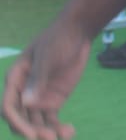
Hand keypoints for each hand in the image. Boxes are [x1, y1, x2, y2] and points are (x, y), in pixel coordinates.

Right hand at [2, 22, 92, 139]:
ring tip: (64, 136)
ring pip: (36, 122)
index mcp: (15, 80)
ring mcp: (38, 98)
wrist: (77, 33)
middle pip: (22, 119)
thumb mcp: (48, 57)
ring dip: (46, 132)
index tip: (31, 134)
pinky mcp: (53, 100)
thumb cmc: (58, 40)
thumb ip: (38, 79)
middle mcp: (23, 92)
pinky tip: (69, 131)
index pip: (9, 107)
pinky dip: (58, 127)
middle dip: (32, 131)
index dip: (17, 122)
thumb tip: (26, 102)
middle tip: (49, 138)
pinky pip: (51, 119)